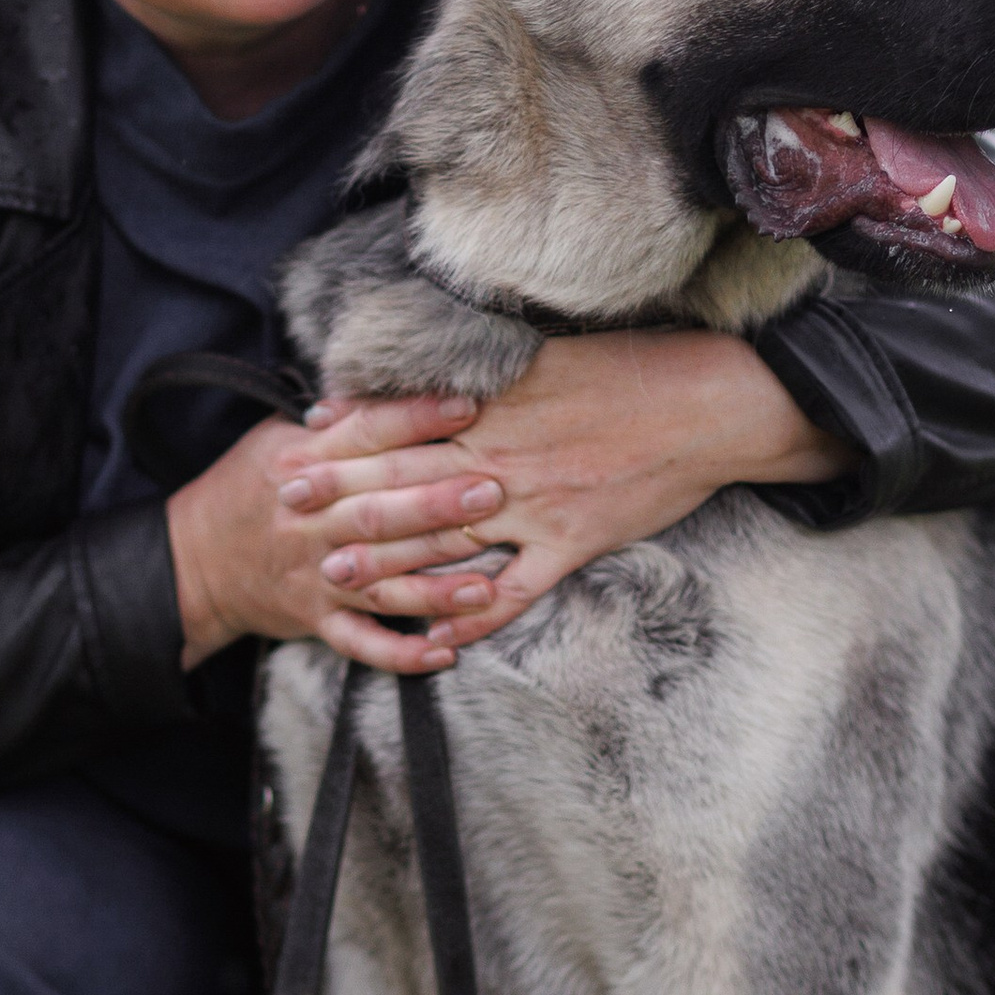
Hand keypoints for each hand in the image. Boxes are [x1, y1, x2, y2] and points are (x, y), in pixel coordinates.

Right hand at [166, 393, 509, 675]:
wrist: (194, 561)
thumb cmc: (249, 489)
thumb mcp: (276, 438)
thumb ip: (333, 418)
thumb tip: (386, 377)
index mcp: (301, 465)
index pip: (364, 436)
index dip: (415, 420)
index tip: (468, 407)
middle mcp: (309, 521)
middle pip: (378, 511)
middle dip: (436, 504)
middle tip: (493, 492)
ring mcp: (314, 575)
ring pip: (381, 581)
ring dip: (434, 587)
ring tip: (487, 584)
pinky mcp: (316, 618)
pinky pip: (361, 642)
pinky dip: (400, 654)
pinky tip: (444, 655)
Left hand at [276, 330, 847, 654]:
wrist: (708, 403)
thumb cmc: (633, 371)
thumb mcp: (550, 355)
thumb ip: (489, 369)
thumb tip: (439, 373)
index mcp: (495, 405)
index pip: (404, 422)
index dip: (348, 435)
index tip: (299, 442)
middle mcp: (502, 458)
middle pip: (406, 482)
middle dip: (342, 499)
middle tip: (286, 514)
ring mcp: (535, 506)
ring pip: (447, 540)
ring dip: (388, 562)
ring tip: (334, 579)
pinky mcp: (571, 543)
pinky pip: (514, 591)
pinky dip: (474, 617)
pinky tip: (437, 639)